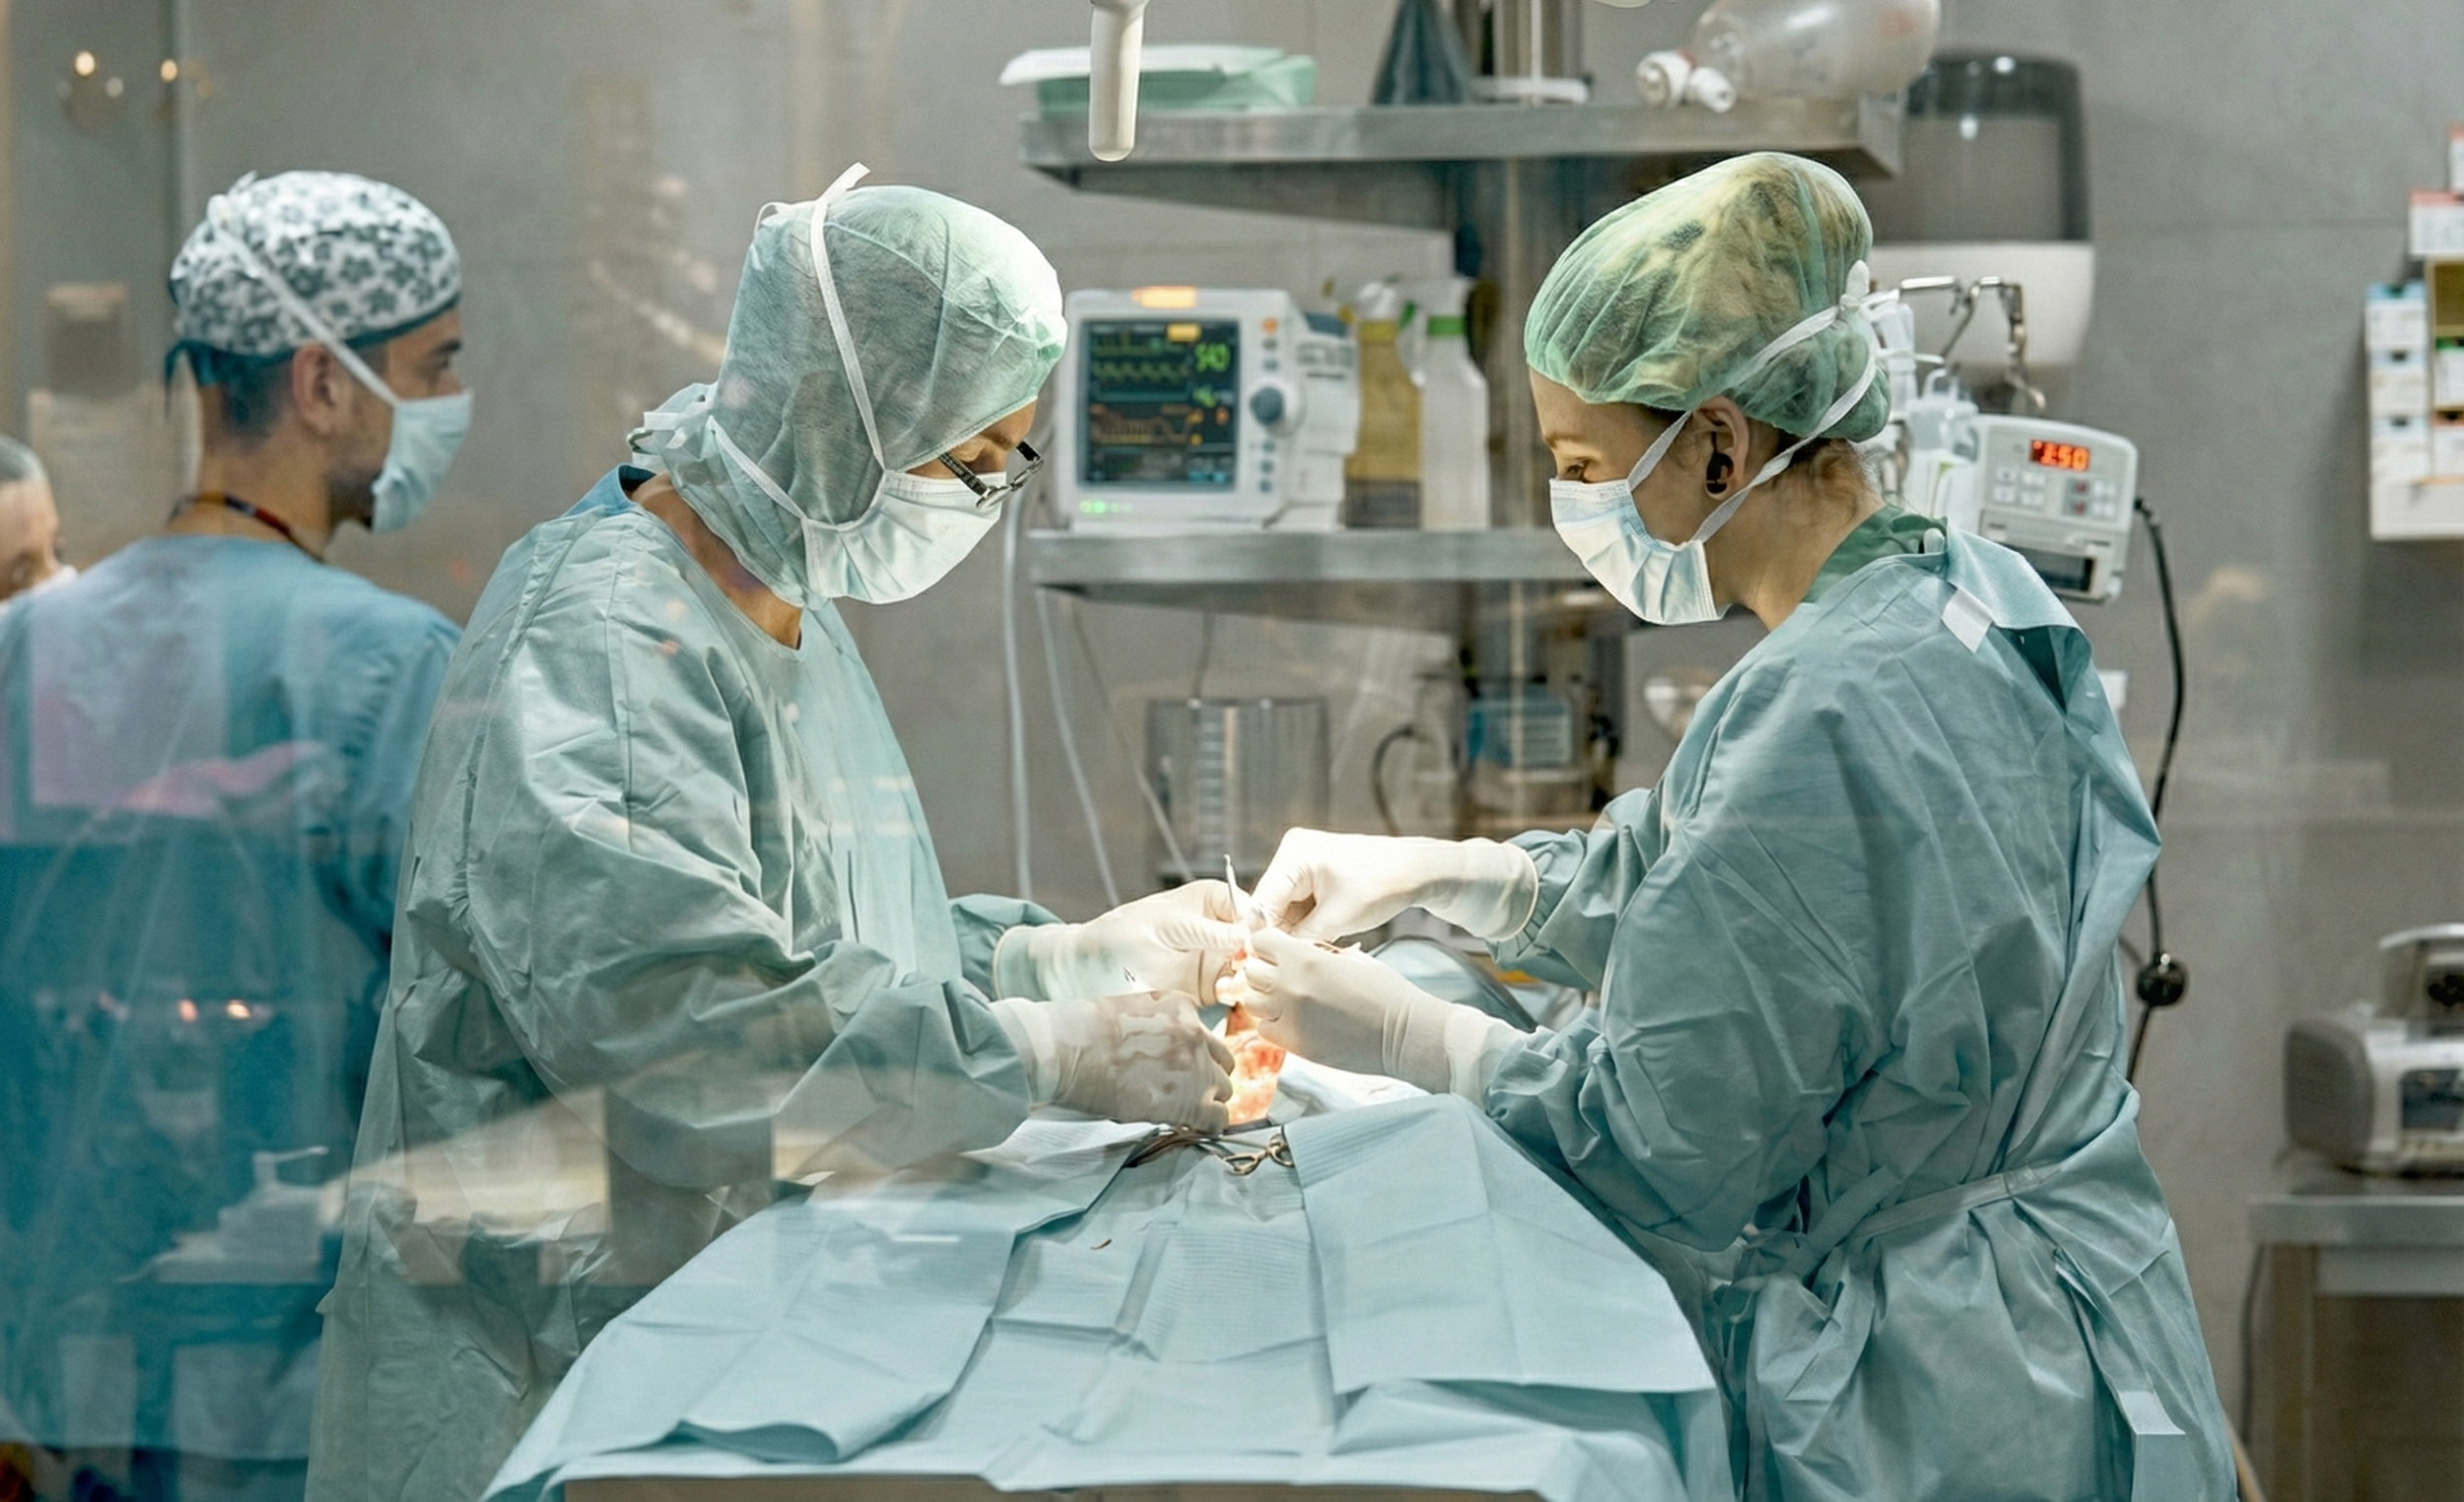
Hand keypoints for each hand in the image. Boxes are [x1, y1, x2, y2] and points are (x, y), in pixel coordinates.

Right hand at [992, 991, 1233, 1130]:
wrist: (1065, 1048)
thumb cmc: (1080, 1030)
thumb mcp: (1127, 1011)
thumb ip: (1154, 1027)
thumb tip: (1154, 1054)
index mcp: (1179, 1005)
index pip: (1201, 1035)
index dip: (1190, 1056)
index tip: (1176, 1070)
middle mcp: (1195, 1032)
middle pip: (1220, 1062)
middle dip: (1206, 1077)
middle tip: (1185, 1092)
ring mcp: (1197, 1066)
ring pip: (1223, 1090)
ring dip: (1207, 1102)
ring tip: (1186, 1114)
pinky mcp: (1191, 1100)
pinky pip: (1217, 1119)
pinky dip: (1208, 1126)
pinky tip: (1193, 1129)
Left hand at [997, 882, 1250, 1002]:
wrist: (1089, 967)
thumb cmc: (1121, 936)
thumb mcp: (1166, 928)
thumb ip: (1206, 932)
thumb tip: (1248, 936)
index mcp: (1215, 900)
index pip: (1256, 913)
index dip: (1263, 934)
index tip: (1253, 953)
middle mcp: (1222, 928)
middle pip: (1261, 946)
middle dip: (1260, 964)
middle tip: (1243, 978)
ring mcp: (1219, 959)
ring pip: (1255, 973)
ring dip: (1252, 987)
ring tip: (1231, 992)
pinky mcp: (1211, 989)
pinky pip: (1239, 997)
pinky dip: (1241, 1004)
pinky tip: (1230, 1007)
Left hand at [1237, 928, 1517, 1097]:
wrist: (1403, 1033)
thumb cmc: (1384, 991)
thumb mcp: (1349, 957)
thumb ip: (1315, 953)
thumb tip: (1292, 952)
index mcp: (1304, 959)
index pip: (1261, 942)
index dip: (1269, 945)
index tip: (1278, 951)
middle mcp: (1289, 987)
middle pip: (1251, 972)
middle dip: (1265, 969)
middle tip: (1284, 975)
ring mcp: (1289, 1018)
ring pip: (1252, 1002)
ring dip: (1266, 997)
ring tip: (1289, 999)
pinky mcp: (1295, 1044)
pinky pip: (1265, 1029)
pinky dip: (1274, 1023)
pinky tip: (1295, 1020)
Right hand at [1252, 830, 1538, 943]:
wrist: (1417, 870)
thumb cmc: (1382, 885)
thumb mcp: (1338, 917)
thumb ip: (1300, 938)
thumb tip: (1274, 959)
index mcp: (1294, 854)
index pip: (1263, 901)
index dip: (1259, 935)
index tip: (1258, 965)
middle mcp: (1292, 854)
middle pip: (1270, 904)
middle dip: (1277, 935)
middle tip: (1278, 967)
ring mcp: (1302, 864)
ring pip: (1284, 909)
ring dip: (1291, 933)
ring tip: (1299, 959)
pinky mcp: (1313, 876)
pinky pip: (1299, 905)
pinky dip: (1304, 926)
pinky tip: (1312, 944)